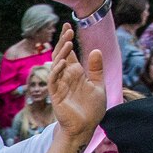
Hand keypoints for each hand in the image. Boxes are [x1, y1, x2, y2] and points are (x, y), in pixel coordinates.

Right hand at [46, 25, 106, 139]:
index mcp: (76, 73)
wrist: (85, 127)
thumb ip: (96, 69)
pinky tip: (62, 61)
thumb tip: (95, 50)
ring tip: (69, 41)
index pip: (69, 53)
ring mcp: (60, 85)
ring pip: (56, 65)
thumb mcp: (99, 85)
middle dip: (63, 41)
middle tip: (68, 28)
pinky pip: (53, 80)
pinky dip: (56, 70)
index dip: (67, 39)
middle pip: (61, 55)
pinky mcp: (56, 95)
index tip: (69, 25)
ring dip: (61, 53)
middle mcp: (66, 77)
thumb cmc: (91, 109)